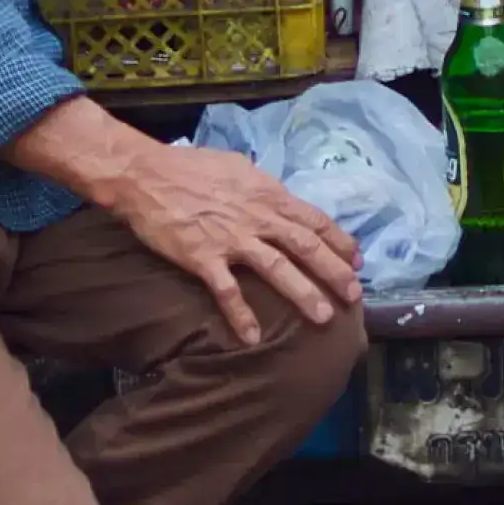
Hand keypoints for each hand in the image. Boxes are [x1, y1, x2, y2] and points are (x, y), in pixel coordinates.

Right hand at [0, 97, 359, 344]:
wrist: (146, 174)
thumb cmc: (191, 167)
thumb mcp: (237, 168)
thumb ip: (262, 188)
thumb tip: (279, 200)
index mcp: (267, 194)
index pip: (313, 219)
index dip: (338, 241)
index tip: (358, 261)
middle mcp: (256, 216)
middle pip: (304, 246)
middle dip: (333, 271)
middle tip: (355, 296)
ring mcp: (231, 239)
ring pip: (276, 268)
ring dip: (302, 293)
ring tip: (323, 318)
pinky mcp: (203, 258)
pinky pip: (227, 291)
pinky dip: (241, 315)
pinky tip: (253, 337)